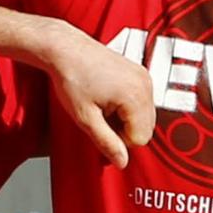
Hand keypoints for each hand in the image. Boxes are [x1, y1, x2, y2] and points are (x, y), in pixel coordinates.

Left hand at [32, 19, 155, 167]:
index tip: (101, 129)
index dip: (119, 140)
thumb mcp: (85, 118)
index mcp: (135, 96)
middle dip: (125, 130)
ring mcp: (145, 77)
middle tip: (101, 119)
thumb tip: (122, 163)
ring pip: (146, 116)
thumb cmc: (72, 78)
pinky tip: (109, 99)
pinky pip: (143, 101)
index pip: (140, 138)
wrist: (66, 49)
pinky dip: (129, 107)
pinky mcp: (140, 72)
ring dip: (127, 119)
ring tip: (104, 107)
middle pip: (147, 128)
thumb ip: (106, 143)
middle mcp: (145, 85)